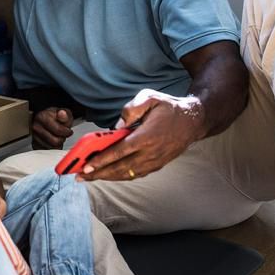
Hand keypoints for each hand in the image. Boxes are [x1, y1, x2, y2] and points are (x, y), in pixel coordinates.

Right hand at [32, 107, 73, 148]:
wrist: (46, 119)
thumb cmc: (55, 116)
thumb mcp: (64, 112)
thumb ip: (65, 115)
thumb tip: (62, 113)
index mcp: (42, 117)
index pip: (58, 130)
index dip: (67, 132)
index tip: (68, 130)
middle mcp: (36, 127)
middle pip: (55, 141)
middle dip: (62, 139)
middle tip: (62, 134)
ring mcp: (34, 136)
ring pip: (51, 148)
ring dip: (57, 144)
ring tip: (57, 137)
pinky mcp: (35, 145)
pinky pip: (47, 151)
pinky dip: (52, 148)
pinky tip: (53, 141)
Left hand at [79, 89, 204, 181]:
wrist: (194, 120)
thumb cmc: (169, 108)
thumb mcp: (150, 98)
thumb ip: (131, 109)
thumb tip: (116, 126)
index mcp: (146, 137)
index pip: (119, 152)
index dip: (102, 161)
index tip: (86, 166)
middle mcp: (151, 153)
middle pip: (120, 168)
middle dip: (98, 173)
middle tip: (80, 176)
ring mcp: (155, 161)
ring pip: (127, 174)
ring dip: (107, 177)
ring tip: (89, 177)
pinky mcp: (157, 165)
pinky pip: (136, 174)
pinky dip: (120, 176)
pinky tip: (108, 175)